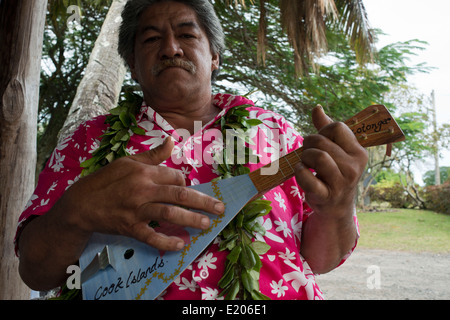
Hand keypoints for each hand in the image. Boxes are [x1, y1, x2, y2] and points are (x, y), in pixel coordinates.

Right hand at [59, 138, 224, 250]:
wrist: (81, 204)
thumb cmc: (106, 180)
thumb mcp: (128, 161)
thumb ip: (153, 155)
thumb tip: (172, 140)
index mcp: (144, 171)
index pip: (176, 177)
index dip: (186, 184)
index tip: (188, 190)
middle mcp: (143, 189)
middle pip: (180, 195)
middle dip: (204, 201)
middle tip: (220, 208)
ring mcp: (137, 209)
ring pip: (170, 214)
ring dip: (192, 219)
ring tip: (207, 224)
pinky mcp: (130, 227)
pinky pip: (152, 236)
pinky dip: (167, 241)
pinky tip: (181, 244)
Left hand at [294, 105, 367, 217]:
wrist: (336, 206)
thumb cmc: (334, 172)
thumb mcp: (336, 150)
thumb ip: (325, 128)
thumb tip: (317, 107)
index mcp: (358, 152)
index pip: (337, 127)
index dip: (322, 130)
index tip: (320, 141)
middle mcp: (354, 167)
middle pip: (322, 141)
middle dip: (308, 143)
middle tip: (307, 153)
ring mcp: (341, 183)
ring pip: (318, 156)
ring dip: (304, 157)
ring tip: (305, 163)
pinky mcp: (326, 196)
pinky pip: (308, 178)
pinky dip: (299, 172)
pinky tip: (301, 172)